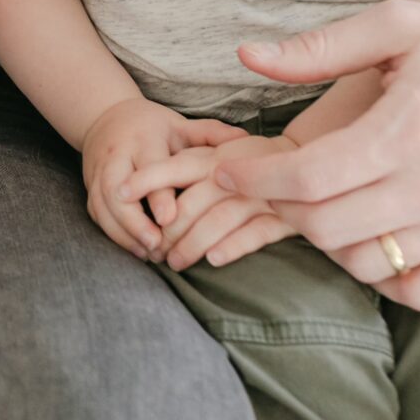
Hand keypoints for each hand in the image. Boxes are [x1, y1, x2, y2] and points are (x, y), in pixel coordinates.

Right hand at [79, 97, 247, 260]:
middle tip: (157, 246)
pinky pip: (96, 213)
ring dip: (123, 233)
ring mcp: (99, 171)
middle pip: (115, 189)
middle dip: (133, 221)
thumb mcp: (181, 125)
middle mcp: (116, 155)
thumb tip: (245, 138)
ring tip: (149, 254)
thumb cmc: (154, 127)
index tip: (169, 219)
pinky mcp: (90, 186)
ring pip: (102, 205)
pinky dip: (113, 234)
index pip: (148, 167)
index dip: (157, 194)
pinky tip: (136, 250)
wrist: (107, 118)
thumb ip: (211, 133)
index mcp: (143, 139)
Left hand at [122, 133, 297, 269]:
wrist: (300, 160)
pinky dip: (232, 247)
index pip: (174, 167)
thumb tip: (132, 187)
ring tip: (174, 262)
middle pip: (194, 202)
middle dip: (169, 231)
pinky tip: (213, 260)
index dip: (146, 179)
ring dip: (193, 245)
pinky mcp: (284, 217)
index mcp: (213, 156)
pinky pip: (255, 234)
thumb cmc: (242, 162)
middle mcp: (236, 173)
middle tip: (153, 250)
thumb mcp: (212, 156)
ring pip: (219, 220)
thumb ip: (183, 168)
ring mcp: (261, 195)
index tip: (119, 192)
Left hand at [215, 0, 419, 308]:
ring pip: (365, 262)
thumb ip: (320, 48)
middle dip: (279, 206)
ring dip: (325, 239)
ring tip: (315, 203)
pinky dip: (380, 274)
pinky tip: (367, 235)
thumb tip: (247, 55)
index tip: (226, 172)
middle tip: (265, 184)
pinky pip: (418, 290)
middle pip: (327, 226)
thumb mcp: (400, 26)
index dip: (255, 180)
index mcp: (412, 131)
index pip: (310, 178)